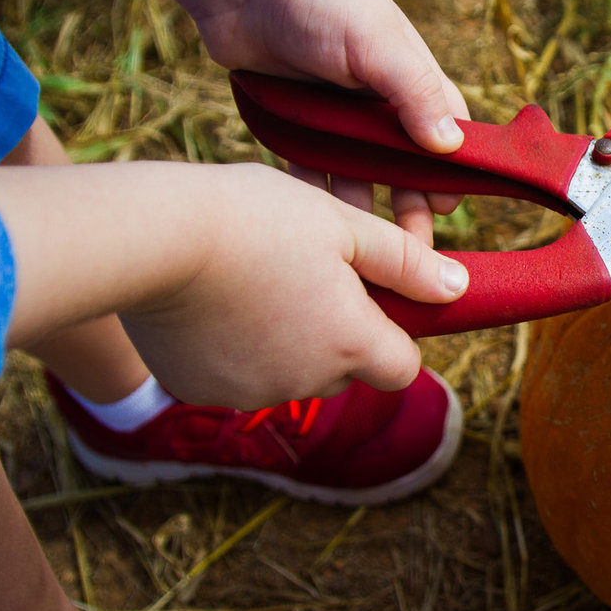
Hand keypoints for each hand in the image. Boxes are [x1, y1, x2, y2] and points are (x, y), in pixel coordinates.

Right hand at [120, 163, 465, 408]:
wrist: (154, 237)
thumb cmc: (255, 218)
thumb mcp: (340, 225)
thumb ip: (403, 262)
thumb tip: (456, 287)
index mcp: (351, 344)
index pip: (402, 366)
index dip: (392, 330)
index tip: (366, 292)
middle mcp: (305, 382)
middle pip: (343, 368)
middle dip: (336, 331)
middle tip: (304, 272)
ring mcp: (247, 391)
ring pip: (285, 371)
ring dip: (282, 338)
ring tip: (251, 278)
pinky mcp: (196, 389)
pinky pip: (230, 374)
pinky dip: (229, 348)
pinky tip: (211, 301)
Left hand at [189, 0, 469, 240]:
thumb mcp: (375, 41)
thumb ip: (414, 91)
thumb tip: (452, 146)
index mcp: (407, 76)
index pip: (445, 131)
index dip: (451, 172)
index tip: (450, 212)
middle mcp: (375, 100)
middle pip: (402, 167)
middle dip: (410, 208)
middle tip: (414, 256)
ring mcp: (334, 115)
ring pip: (355, 177)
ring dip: (364, 214)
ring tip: (368, 260)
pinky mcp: (293, 125)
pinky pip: (309, 173)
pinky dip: (317, 200)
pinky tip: (320, 234)